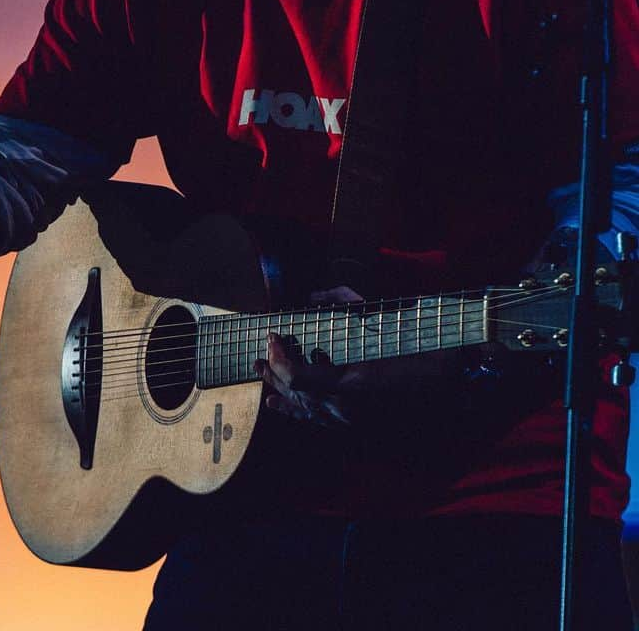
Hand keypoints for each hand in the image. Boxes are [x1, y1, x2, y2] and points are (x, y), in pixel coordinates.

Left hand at [253, 286, 468, 430]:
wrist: (463, 377)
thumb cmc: (427, 346)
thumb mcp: (385, 319)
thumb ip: (348, 305)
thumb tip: (317, 297)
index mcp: (350, 386)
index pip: (296, 376)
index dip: (278, 357)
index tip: (272, 335)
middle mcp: (348, 409)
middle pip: (297, 394)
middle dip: (274, 374)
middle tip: (259, 357)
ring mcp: (356, 421)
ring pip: (307, 411)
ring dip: (284, 395)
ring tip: (264, 384)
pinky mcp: (364, 425)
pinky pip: (325, 422)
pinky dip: (303, 413)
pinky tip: (288, 408)